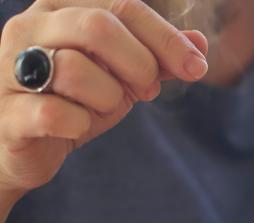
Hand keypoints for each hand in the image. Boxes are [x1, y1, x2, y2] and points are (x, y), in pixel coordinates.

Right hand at [0, 0, 208, 193]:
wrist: (26, 144)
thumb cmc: (77, 100)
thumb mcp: (122, 75)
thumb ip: (158, 58)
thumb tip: (201, 43)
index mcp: (60, 7)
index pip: (122, 5)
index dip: (166, 38)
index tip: (195, 68)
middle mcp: (29, 27)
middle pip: (98, 26)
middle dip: (139, 64)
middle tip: (146, 91)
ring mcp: (10, 67)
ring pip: (75, 69)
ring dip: (108, 97)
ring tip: (102, 107)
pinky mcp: (7, 112)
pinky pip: (53, 113)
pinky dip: (79, 124)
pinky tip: (76, 126)